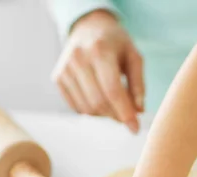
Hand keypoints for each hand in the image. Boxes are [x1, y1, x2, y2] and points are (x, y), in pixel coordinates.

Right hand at [51, 10, 144, 132]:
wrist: (87, 27)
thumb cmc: (115, 43)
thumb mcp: (134, 57)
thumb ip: (138, 84)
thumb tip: (138, 111)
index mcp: (100, 50)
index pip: (112, 90)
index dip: (125, 113)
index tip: (135, 128)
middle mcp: (79, 59)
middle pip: (98, 102)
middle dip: (116, 115)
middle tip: (128, 116)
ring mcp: (65, 69)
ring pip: (87, 108)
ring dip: (104, 114)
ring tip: (115, 104)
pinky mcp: (58, 77)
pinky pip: (76, 107)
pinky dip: (92, 111)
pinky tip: (100, 99)